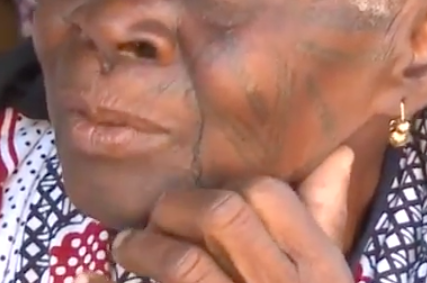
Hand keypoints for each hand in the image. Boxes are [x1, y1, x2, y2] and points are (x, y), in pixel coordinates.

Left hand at [107, 146, 355, 282]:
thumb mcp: (328, 281)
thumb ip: (326, 219)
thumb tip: (339, 156)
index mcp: (319, 268)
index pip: (269, 193)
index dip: (231, 186)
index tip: (210, 201)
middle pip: (221, 214)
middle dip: (178, 206)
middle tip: (157, 217)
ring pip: (184, 263)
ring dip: (144, 246)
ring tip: (125, 247)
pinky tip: (87, 277)